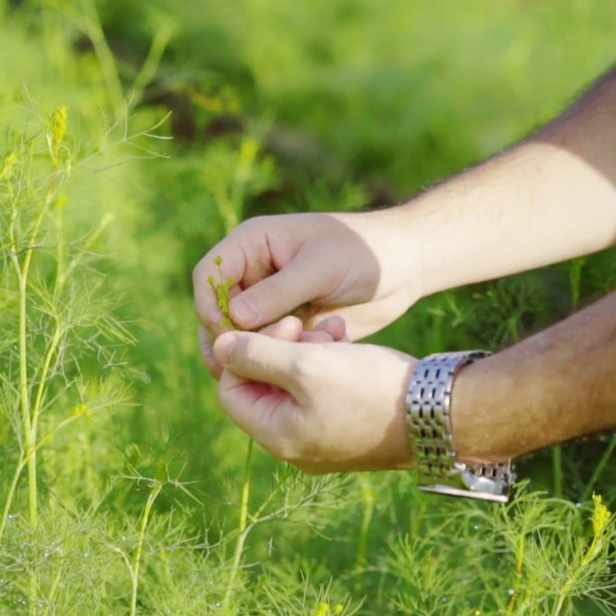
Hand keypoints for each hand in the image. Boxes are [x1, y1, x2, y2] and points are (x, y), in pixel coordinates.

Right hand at [194, 212, 420, 375]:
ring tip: (265, 371)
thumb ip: (277, 292)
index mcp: (254, 244)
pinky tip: (294, 364)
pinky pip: (266, 345)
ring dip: (250, 351)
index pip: (208, 275)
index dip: (208, 305)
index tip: (226, 334)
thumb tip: (232, 318)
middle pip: (216, 309)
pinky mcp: (288, 322)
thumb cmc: (365, 253)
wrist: (407, 265)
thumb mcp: (321, 268)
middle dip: (225, 337)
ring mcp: (271, 299)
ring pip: (238, 333)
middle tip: (239, 366)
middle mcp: (256, 271)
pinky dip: (274, 357)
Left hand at [212, 330, 417, 474]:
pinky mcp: (347, 427)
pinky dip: (328, 361)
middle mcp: (295, 445)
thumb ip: (257, 354)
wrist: (438, 412)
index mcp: (277, 436)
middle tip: (307, 325)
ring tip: (333, 329)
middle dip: (281, 347)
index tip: (281, 326)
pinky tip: (346, 339)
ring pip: (294, 384)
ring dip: (307, 348)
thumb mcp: (306, 365)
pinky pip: (321, 391)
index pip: (231, 389)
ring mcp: (322, 439)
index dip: (246, 351)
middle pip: (263, 386)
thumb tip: (218, 347)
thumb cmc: (370, 389)